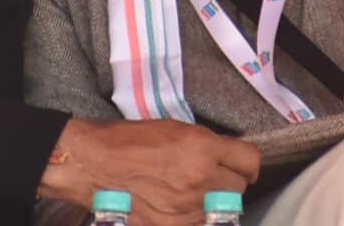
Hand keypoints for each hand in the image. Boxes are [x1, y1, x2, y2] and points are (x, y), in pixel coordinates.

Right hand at [38, 119, 259, 225]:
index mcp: (201, 146)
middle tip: (210, 176)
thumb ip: (204, 144)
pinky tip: (176, 204)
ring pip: (222, 210)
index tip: (239, 164)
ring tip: (188, 190)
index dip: (245, 162)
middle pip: (239, 187)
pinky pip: (200, 223)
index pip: (250, 160)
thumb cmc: (127, 141)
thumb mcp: (174, 129)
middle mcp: (200, 177)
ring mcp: (188, 206)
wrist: (93, 163)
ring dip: (210, 201)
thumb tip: (224, 156)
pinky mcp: (174, 225)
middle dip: (227, 181)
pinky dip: (193, 216)